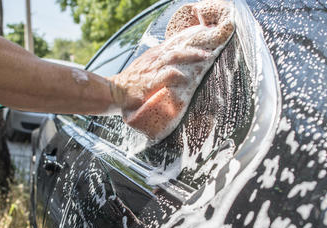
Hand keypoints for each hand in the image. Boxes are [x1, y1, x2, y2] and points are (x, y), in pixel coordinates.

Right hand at [109, 0, 233, 140]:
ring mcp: (151, 70)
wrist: (114, 91)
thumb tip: (179, 65)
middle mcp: (155, 59)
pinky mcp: (148, 83)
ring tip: (205, 56)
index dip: (191, 39)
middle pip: (178, 48)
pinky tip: (185, 76)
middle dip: (195, 47)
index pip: (175, 43)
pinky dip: (175, 75)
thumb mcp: (147, 68)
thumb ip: (161, 64)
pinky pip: (164, 76)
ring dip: (190, 55)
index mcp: (155, 55)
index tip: (207, 37)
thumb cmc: (132, 83)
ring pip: (173, 57)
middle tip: (212, 48)